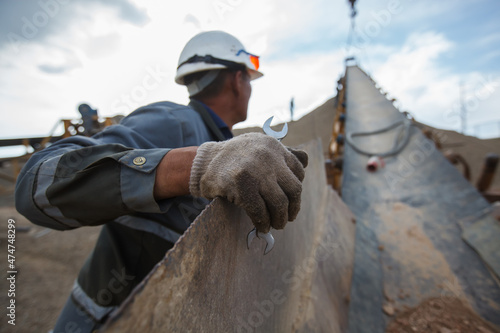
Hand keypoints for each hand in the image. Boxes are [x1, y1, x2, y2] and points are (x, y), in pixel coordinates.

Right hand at [189, 133, 307, 232]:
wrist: (204, 162)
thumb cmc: (235, 158)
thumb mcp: (260, 147)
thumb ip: (282, 154)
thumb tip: (307, 161)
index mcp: (274, 146)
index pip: (298, 170)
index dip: (296, 189)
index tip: (292, 200)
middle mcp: (268, 156)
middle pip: (293, 189)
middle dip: (293, 207)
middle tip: (288, 218)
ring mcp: (255, 171)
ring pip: (279, 203)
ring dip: (279, 219)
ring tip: (276, 225)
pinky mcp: (241, 186)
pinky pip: (260, 211)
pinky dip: (263, 222)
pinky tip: (261, 227)